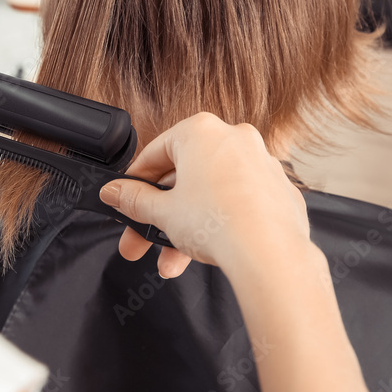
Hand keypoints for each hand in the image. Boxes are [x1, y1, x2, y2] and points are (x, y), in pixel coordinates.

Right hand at [99, 113, 310, 277]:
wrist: (268, 253)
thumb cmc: (218, 223)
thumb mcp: (161, 212)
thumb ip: (132, 199)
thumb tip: (114, 192)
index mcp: (200, 131)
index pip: (155, 153)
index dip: (135, 182)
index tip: (125, 200)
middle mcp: (234, 138)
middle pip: (184, 177)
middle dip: (160, 215)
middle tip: (142, 239)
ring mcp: (260, 162)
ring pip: (212, 192)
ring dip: (188, 225)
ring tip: (173, 259)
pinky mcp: (278, 189)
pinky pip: (240, 201)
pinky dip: (222, 221)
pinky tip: (209, 249)